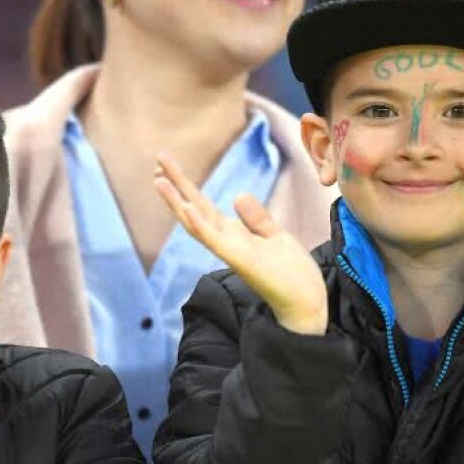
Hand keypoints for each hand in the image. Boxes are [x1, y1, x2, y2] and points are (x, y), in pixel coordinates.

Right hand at [154, 154, 326, 334]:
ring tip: (159, 179)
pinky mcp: (241, 260)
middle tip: (158, 160)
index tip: (168, 167)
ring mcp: (230, 251)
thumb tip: (238, 195)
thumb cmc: (292, 274)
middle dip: (176, 186)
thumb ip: (256, 218)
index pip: (203, 206)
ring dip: (177, 202)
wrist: (306, 303)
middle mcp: (226, 242)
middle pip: (194, 210)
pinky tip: (188, 207)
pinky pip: (215, 240)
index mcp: (233, 235)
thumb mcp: (275, 237)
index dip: (186, 186)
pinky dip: (200, 224)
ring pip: (196, 224)